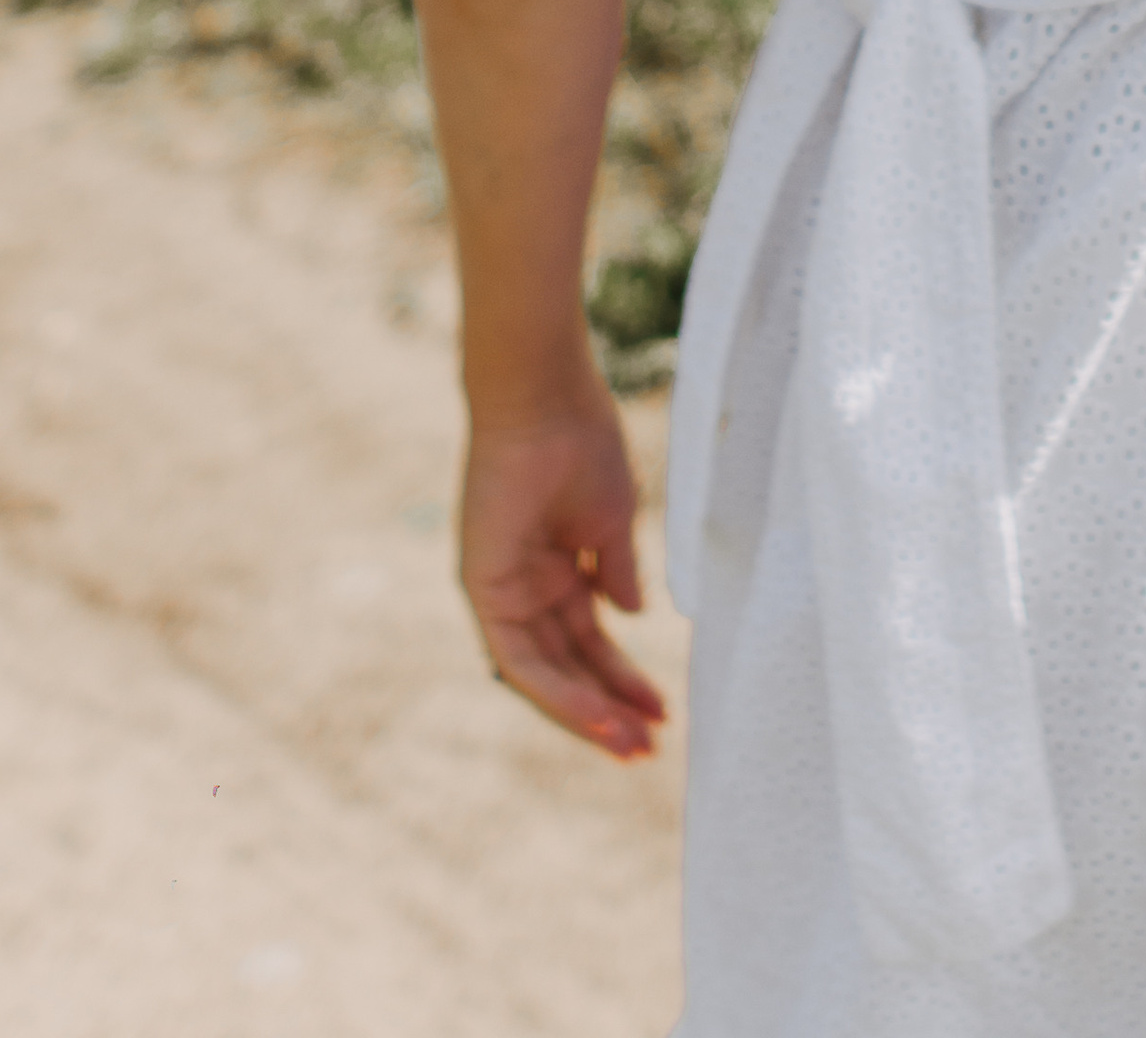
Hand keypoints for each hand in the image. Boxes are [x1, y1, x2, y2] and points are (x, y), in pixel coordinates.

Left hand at [461, 388, 667, 762]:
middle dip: (609, 708)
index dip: (622, 678)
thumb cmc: (582, 443)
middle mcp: (526, 586)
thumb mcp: (613, 520)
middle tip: (650, 747)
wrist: (546, 398)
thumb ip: (617, 570)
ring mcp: (503, 591)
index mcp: (557, 567)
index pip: (588, 640)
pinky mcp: (484, 589)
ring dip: (587, 713)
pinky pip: (519, 659)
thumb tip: (633, 615)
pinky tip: (597, 715)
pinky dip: (558, 692)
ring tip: (633, 745)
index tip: (661, 711)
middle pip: (569, 665)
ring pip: (544, 674)